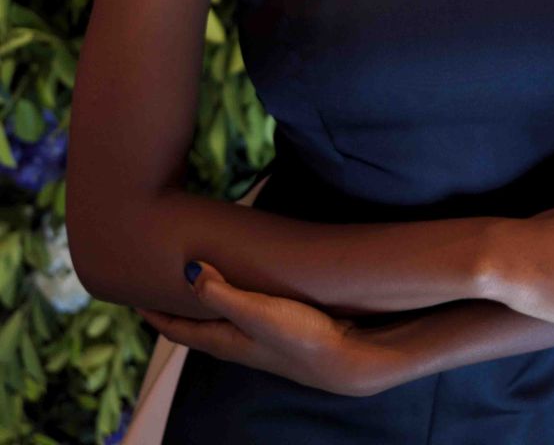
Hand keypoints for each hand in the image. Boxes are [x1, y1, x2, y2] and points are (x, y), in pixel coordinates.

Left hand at [133, 261, 380, 396]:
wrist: (347, 357)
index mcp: (223, 341)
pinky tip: (240, 283)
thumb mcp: (257, 313)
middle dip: (173, 306)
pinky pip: (240, 311)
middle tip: (155, 281)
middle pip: (193, 325)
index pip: (176, 329)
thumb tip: (187, 270)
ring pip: (217, 319)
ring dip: (201, 302)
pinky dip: (228, 297)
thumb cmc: (300, 337)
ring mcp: (257, 337)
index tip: (132, 294)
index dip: (153, 312)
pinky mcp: (277, 328)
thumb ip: (221, 293)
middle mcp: (235, 342)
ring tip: (193, 278)